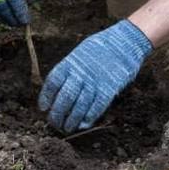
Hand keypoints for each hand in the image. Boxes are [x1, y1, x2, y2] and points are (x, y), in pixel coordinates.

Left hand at [38, 20, 152, 132]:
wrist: (125, 41)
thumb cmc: (101, 46)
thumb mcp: (80, 52)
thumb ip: (70, 69)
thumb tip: (59, 86)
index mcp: (70, 62)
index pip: (53, 82)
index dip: (46, 97)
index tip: (43, 108)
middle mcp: (80, 73)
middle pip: (64, 98)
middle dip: (57, 114)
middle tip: (54, 123)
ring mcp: (95, 82)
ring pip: (79, 107)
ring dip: (71, 120)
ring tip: (67, 128)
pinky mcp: (109, 89)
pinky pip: (96, 107)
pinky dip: (89, 117)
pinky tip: (84, 124)